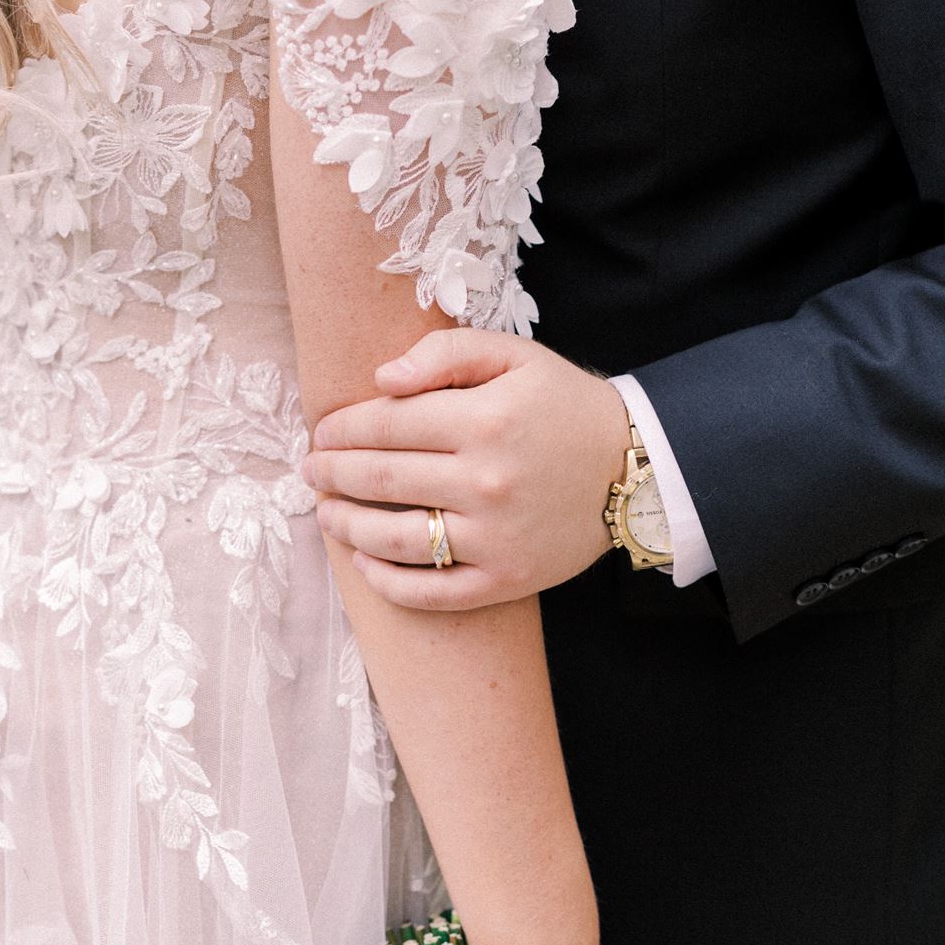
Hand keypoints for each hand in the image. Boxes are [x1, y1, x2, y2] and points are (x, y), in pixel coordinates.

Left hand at [303, 329, 628, 609]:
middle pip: (380, 479)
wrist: (634, 467)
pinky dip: (388, 582)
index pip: (385, 425)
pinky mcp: (506, 579)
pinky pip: (432, 591)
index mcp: (484, 420)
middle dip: (332, 474)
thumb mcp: (513, 356)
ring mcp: (495, 537)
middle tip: (311, 471)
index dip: (342, 429)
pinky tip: (364, 563)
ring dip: (346, 526)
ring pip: (394, 538)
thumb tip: (380, 380)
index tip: (321, 432)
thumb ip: (445, 353)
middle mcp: (486, 481)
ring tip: (326, 514)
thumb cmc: (563, 405)